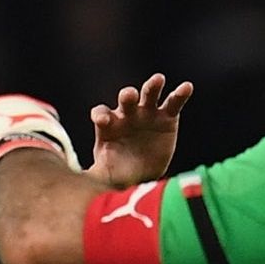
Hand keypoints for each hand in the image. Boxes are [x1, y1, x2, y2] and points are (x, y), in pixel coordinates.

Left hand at [85, 73, 195, 187]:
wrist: (142, 176)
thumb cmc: (118, 172)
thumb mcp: (104, 175)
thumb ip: (93, 174)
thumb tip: (78, 184)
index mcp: (108, 124)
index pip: (101, 113)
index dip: (101, 114)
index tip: (103, 120)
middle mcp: (126, 114)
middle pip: (125, 99)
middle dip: (127, 96)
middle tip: (129, 95)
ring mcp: (147, 113)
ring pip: (149, 94)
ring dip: (152, 86)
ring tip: (158, 79)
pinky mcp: (167, 118)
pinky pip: (173, 103)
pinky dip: (180, 94)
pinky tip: (186, 87)